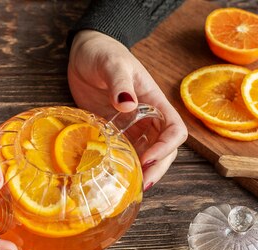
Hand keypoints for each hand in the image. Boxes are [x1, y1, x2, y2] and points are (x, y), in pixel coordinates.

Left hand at [68, 30, 187, 189]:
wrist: (83, 53)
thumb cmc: (102, 53)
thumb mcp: (112, 64)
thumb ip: (120, 83)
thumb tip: (128, 105)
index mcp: (154, 102)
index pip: (174, 130)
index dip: (166, 148)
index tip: (148, 158)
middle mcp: (147, 118)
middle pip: (164, 150)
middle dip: (156, 169)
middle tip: (141, 185)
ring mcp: (130, 127)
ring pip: (145, 156)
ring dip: (141, 172)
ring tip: (129, 187)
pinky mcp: (112, 132)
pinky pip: (123, 153)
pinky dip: (122, 166)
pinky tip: (113, 178)